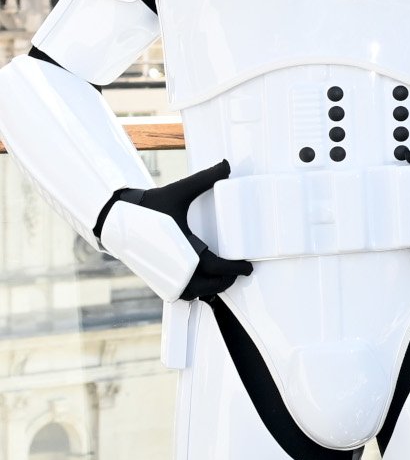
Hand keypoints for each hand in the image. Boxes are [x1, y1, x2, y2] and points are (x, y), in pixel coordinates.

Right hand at [98, 159, 252, 300]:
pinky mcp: (155, 278)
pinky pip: (178, 293)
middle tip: (239, 273)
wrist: (113, 218)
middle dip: (226, 281)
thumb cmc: (146, 207)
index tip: (247, 267)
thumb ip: (205, 179)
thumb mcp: (178, 191)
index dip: (235, 268)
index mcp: (182, 249)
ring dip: (210, 289)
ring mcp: (163, 275)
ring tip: (223, 278)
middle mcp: (173, 267)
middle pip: (207, 285)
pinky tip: (201, 281)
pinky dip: (193, 291)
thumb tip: (225, 165)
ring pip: (193, 293)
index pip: (216, 266)